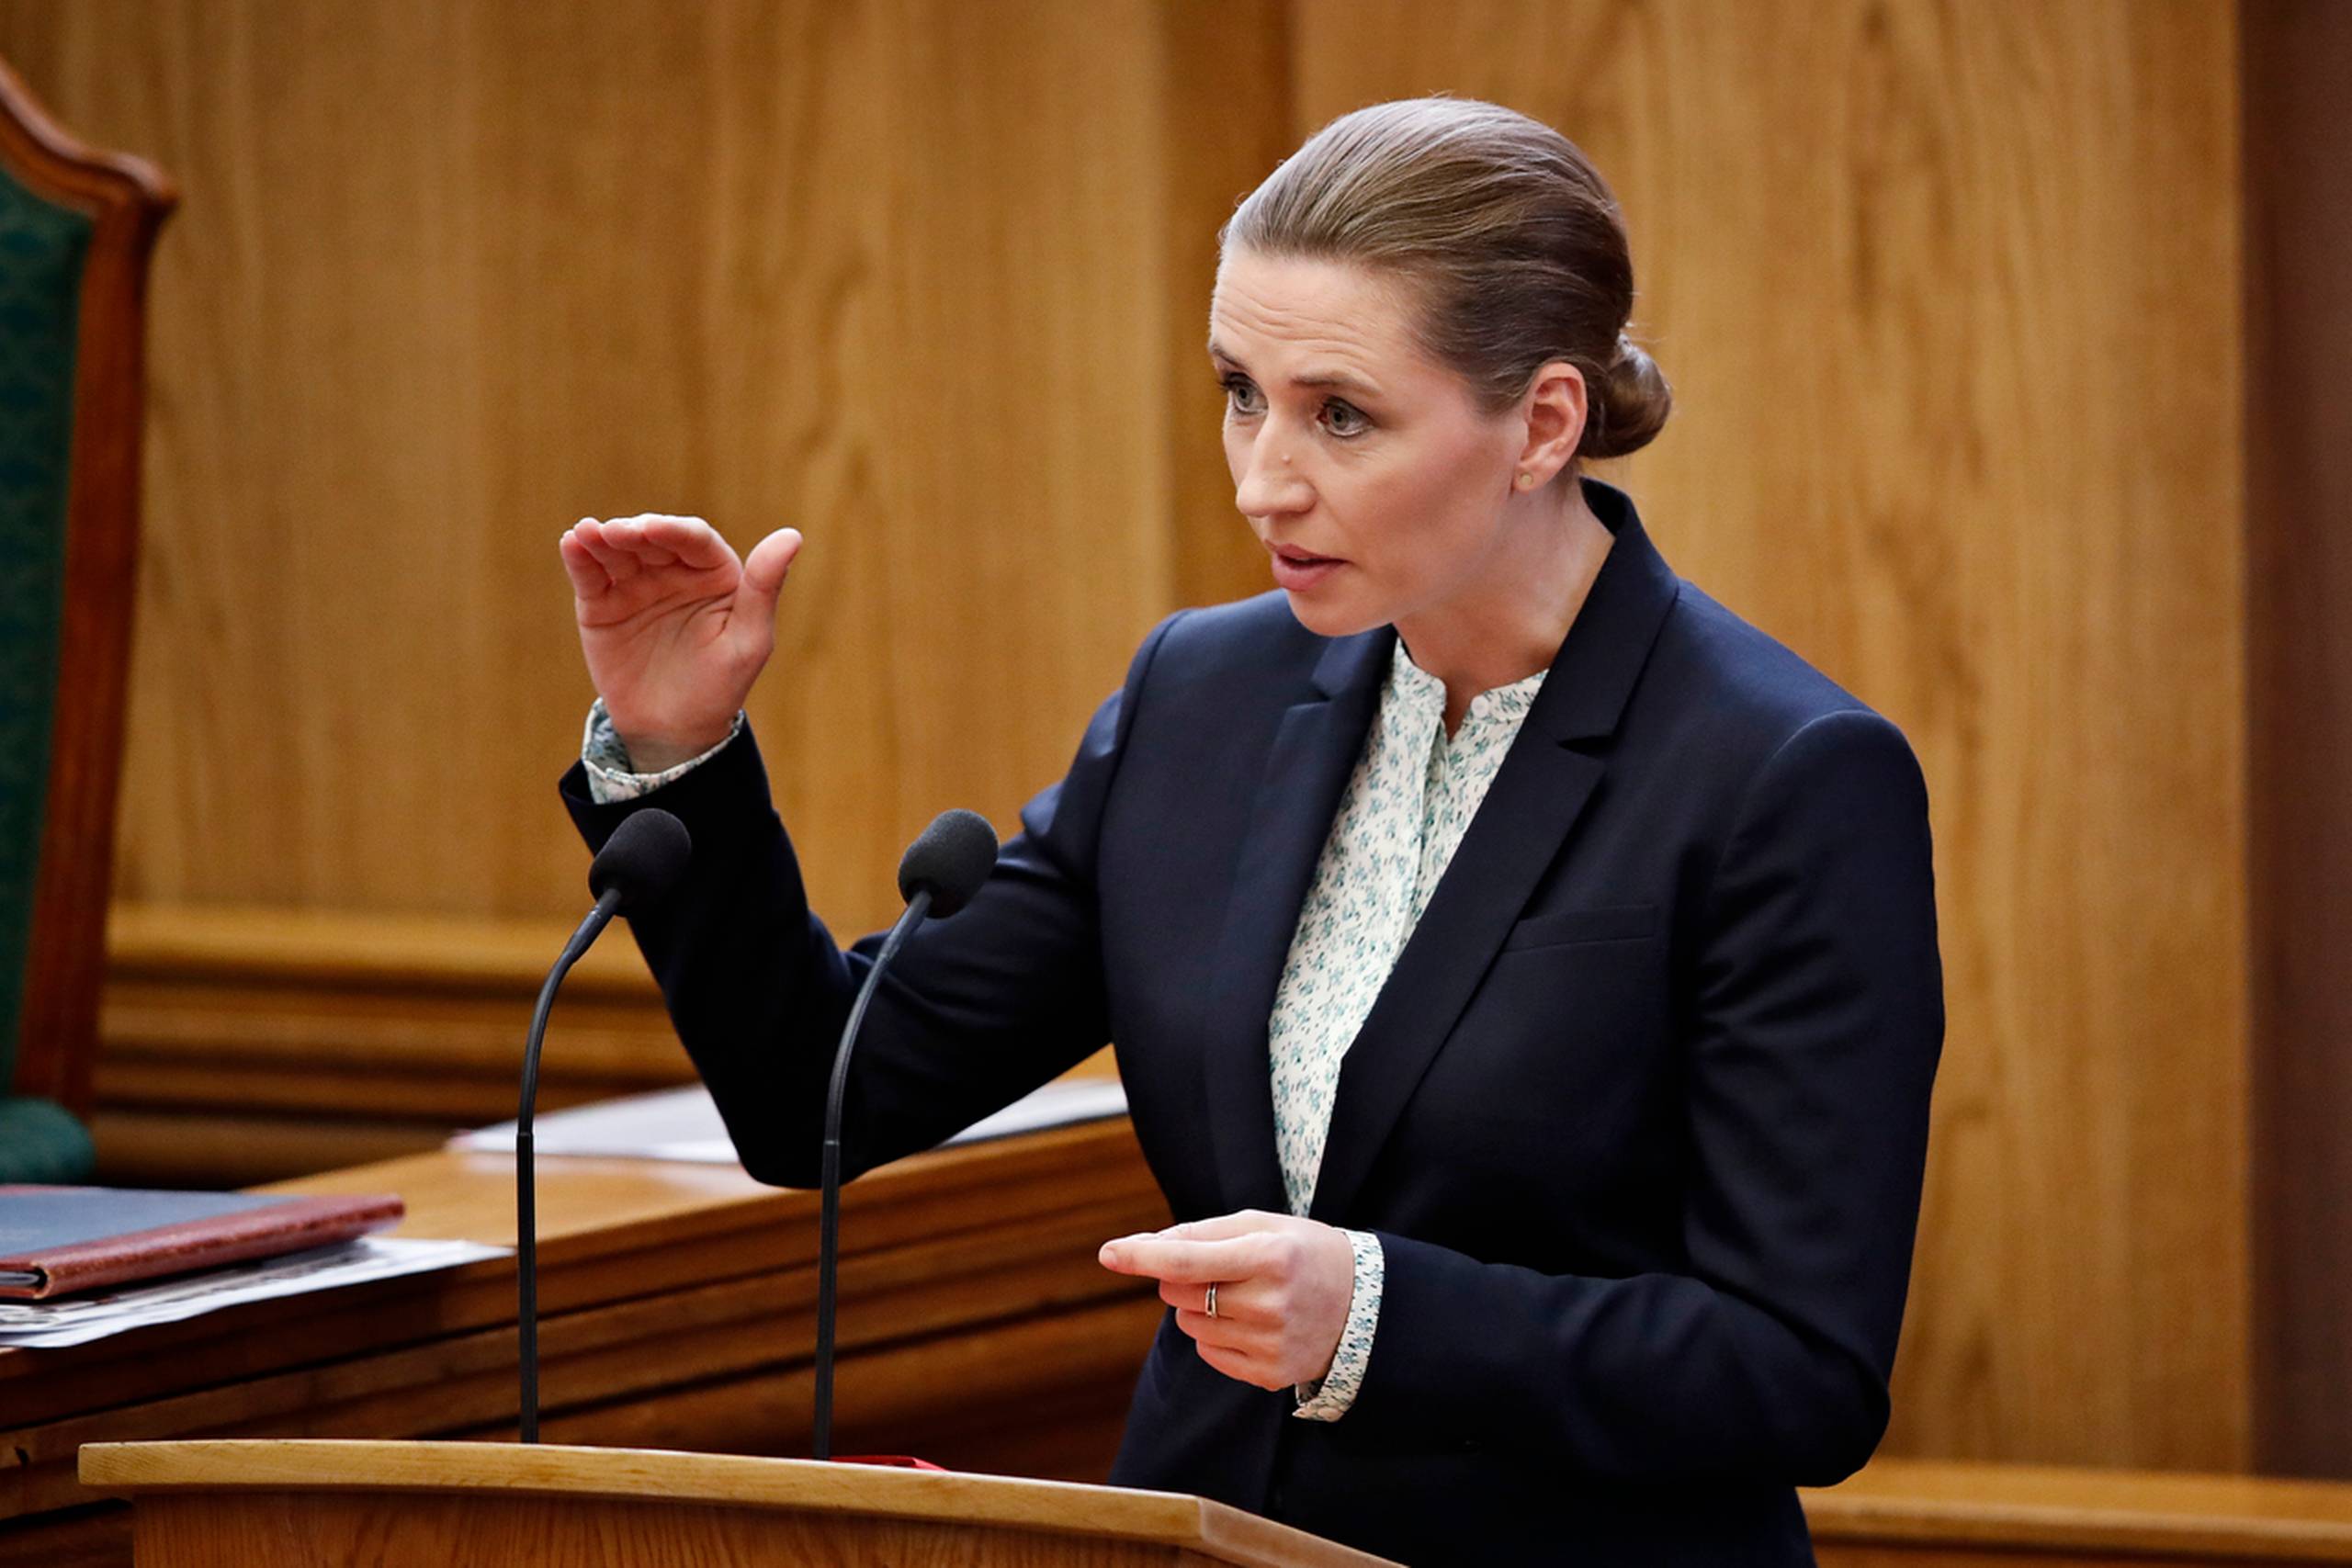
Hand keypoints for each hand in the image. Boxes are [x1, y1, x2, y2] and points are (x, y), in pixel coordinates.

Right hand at [558, 515, 803, 770]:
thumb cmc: (720, 686)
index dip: (673, 531)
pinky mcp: (602, 603)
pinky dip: (580, 557)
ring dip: (602, 538)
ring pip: (618, 551)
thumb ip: (765, 588)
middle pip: (653, 539)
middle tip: (616, 533)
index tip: (651, 529)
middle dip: (633, 531)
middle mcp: (675, 570)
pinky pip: (591, 575)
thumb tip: (793, 535)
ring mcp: (636, 584)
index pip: (695, 540)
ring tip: (587, 533)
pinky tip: (572, 542)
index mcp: (716, 573)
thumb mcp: (749, 641)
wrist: (672, 731)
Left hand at [1097, 1210, 1354, 1391]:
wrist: (1364, 1304)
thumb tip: (1144, 1247)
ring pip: (1189, 1323)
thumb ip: (1203, 1232)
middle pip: (1179, 1292)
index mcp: (1270, 1256)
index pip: (1188, 1260)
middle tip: (1218, 1268)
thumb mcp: (1264, 1226)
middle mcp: (1270, 1303)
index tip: (1108, 1253)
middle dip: (1179, 1277)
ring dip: (1199, 1307)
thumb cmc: (1304, 1253)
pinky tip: (1250, 1323)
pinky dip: (1215, 1335)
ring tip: (1243, 1297)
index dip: (1143, 1256)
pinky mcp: (1269, 1375)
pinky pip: (1207, 1352)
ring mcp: (1270, 1344)